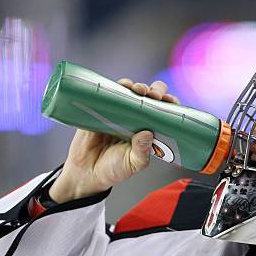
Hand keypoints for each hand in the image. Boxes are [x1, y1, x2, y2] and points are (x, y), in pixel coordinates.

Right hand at [49, 79, 179, 202]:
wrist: (86, 170)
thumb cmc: (114, 168)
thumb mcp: (132, 164)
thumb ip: (141, 152)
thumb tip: (148, 133)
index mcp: (149, 130)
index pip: (165, 112)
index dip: (170, 104)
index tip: (170, 102)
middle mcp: (138, 118)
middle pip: (152, 96)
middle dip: (157, 91)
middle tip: (155, 96)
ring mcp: (121, 111)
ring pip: (134, 90)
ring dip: (140, 86)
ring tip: (140, 90)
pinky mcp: (104, 107)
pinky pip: (113, 91)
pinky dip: (120, 86)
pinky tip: (124, 86)